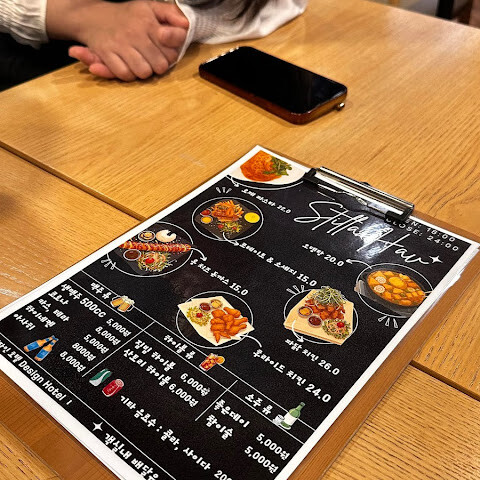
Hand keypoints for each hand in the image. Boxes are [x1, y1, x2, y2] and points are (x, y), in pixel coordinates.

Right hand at [47, 1, 188, 80]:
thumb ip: (170, 14)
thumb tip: (186, 26)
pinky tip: (128, 66)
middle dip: (158, 66)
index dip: (170, 55)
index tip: (163, 51)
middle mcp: (135, 32)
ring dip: (143, 71)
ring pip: (143, 72)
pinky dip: (128, 74)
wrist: (92, 16)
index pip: (171, 51)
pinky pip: (124, 74)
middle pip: (160, 66)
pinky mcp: (106, 53)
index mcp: (148, 22)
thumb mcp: (150, 7)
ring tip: (140, 63)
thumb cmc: (128, 15)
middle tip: (151, 59)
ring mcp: (120, 44)